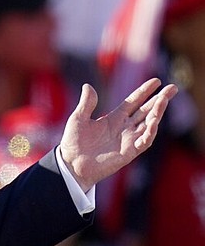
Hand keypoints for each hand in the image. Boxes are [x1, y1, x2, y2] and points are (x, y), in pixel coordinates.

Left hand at [59, 78, 176, 191]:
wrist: (72, 164)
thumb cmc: (74, 142)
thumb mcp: (78, 118)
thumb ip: (87, 103)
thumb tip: (88, 85)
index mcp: (114, 118)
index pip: (134, 101)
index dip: (144, 91)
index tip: (156, 81)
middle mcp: (124, 127)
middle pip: (146, 110)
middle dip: (160, 99)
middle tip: (173, 88)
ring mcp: (128, 139)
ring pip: (149, 124)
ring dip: (157, 112)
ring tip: (164, 100)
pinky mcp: (129, 152)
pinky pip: (144, 141)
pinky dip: (150, 132)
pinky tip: (154, 122)